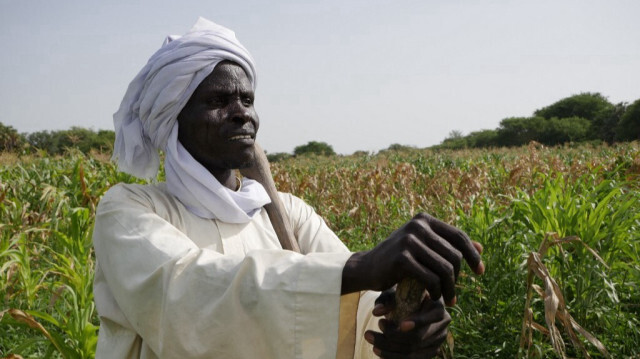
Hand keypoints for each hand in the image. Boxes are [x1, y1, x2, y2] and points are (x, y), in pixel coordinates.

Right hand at [341, 213, 483, 304]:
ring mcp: (409, 241)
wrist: (367, 268)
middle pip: (454, 255)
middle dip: (457, 278)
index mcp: (424, 220)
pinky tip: (433, 297)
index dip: (473, 255)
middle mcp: (417, 226)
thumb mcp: (423, 247)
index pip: (459, 236)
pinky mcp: (402, 258)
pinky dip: (436, 291)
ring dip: (449, 288)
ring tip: (447, 299)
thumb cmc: (398, 260)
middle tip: (453, 293)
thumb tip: (480, 247)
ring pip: (445, 268)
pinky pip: (431, 278)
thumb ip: (447, 246)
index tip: (480, 272)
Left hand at [364, 290, 450, 357]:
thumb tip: (377, 312)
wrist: (410, 305)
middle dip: (392, 337)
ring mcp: (437, 341)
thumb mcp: (395, 293)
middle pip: (418, 338)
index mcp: (438, 306)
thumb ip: (386, 300)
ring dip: (388, 349)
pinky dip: (393, 357)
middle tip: (369, 331)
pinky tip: (378, 351)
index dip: (418, 322)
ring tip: (369, 338)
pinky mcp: (429, 352)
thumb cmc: (403, 296)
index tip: (401, 325)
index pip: (433, 317)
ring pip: (412, 352)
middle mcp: (442, 326)